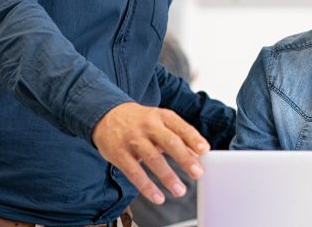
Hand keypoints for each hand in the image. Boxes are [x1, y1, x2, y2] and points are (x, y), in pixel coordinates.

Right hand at [92, 102, 210, 203]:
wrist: (106, 115)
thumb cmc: (140, 121)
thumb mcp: (160, 122)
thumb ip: (179, 137)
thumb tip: (198, 154)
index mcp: (161, 116)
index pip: (181, 127)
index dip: (193, 138)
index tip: (205, 150)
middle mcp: (148, 126)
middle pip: (169, 142)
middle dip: (185, 159)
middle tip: (198, 173)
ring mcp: (132, 139)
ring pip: (153, 158)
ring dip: (168, 176)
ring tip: (179, 190)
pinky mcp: (119, 153)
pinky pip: (134, 172)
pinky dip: (147, 187)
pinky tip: (158, 196)